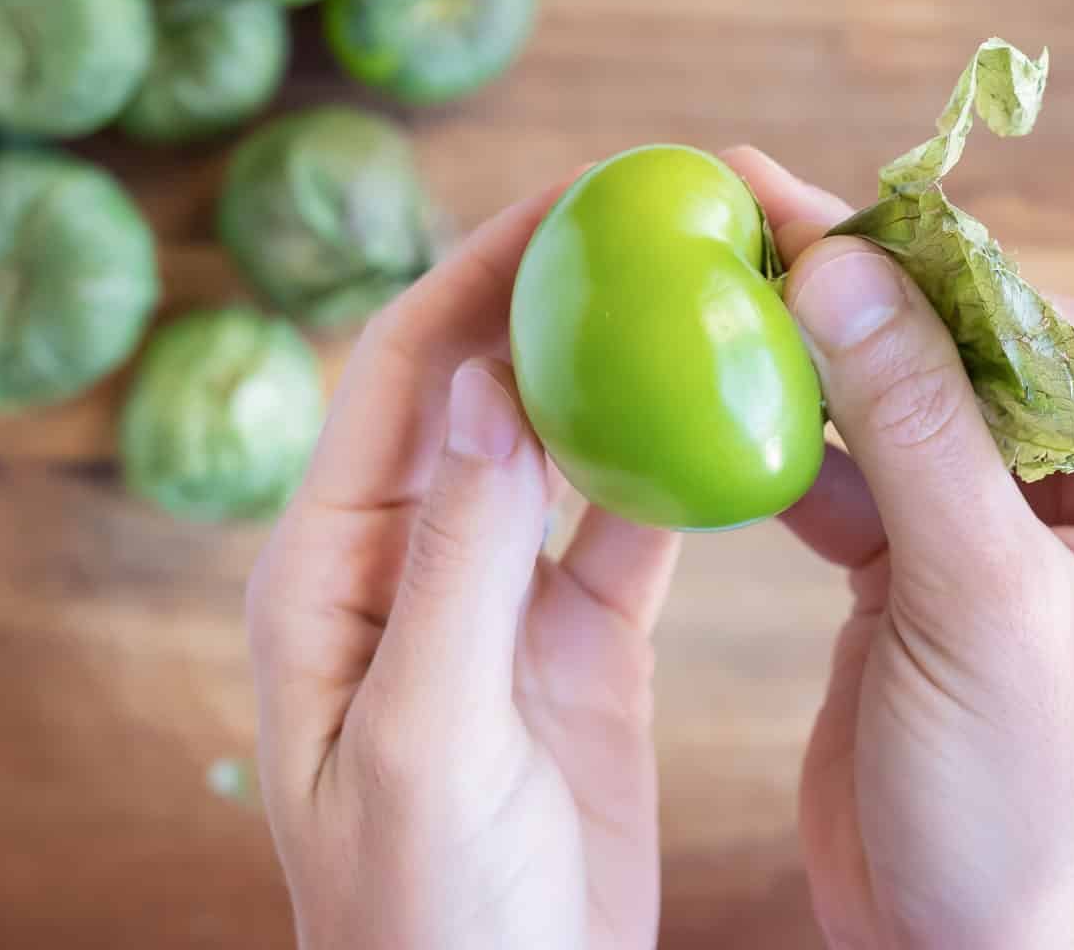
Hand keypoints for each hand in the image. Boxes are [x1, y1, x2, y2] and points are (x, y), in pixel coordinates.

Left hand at [246, 180, 680, 949]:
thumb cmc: (426, 913)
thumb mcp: (428, 732)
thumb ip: (455, 558)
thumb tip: (488, 380)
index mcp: (335, 568)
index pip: (405, 370)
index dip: (483, 267)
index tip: (578, 195)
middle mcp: (413, 562)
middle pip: (488, 382)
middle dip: (564, 293)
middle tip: (666, 218)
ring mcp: (501, 602)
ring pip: (565, 446)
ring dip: (626, 370)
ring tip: (712, 288)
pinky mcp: (579, 647)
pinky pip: (628, 530)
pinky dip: (678, 472)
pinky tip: (738, 422)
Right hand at [725, 147, 1073, 949]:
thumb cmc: (1024, 815)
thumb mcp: (981, 606)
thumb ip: (913, 426)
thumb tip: (839, 265)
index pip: (1050, 334)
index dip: (923, 269)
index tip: (803, 200)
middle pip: (972, 352)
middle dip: (858, 294)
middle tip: (742, 204)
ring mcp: (1025, 521)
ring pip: (909, 399)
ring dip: (814, 353)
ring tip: (716, 270)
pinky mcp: (938, 558)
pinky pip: (863, 466)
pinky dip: (792, 436)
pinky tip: (722, 386)